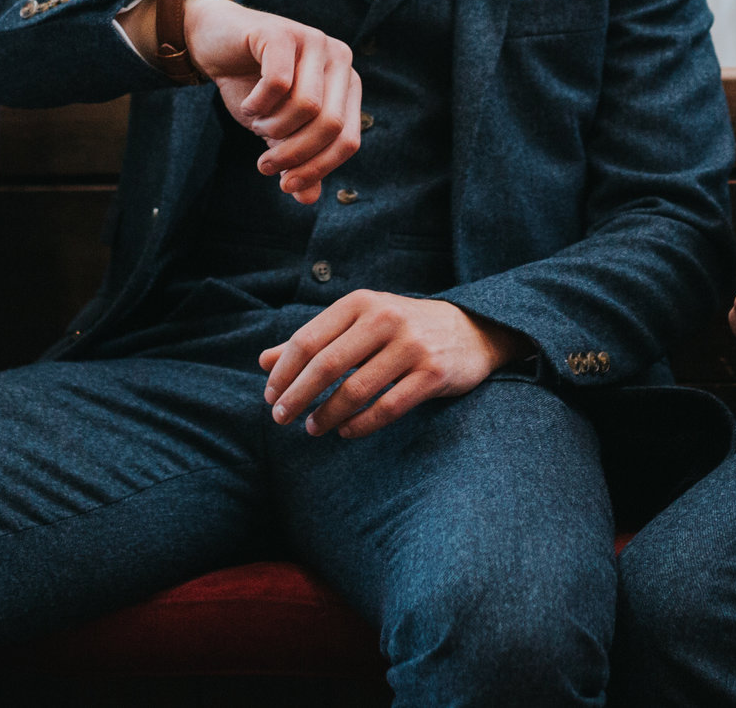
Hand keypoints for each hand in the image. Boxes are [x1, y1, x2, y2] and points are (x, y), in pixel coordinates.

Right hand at [180, 0, 362, 204]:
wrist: (213, 42)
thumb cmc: (252, 86)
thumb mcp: (276, 130)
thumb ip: (296, 160)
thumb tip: (308, 198)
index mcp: (347, 84)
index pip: (349, 140)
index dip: (318, 169)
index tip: (287, 185)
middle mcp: (339, 59)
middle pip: (330, 126)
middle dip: (294, 154)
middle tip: (265, 166)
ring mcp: (313, 41)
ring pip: (306, 106)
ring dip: (273, 128)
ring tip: (257, 124)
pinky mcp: (283, 33)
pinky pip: (278, 83)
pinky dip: (258, 105)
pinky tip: (249, 105)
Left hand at [259, 291, 523, 438]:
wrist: (472, 330)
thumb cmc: (403, 328)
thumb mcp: (359, 323)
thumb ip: (315, 341)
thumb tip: (264, 362)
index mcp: (362, 302)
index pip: (309, 339)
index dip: (284, 372)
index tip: (271, 396)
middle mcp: (385, 319)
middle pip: (327, 365)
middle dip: (298, 396)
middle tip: (281, 418)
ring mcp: (412, 346)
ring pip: (355, 390)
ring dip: (327, 415)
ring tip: (312, 429)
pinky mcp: (432, 374)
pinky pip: (388, 408)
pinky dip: (361, 425)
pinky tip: (346, 432)